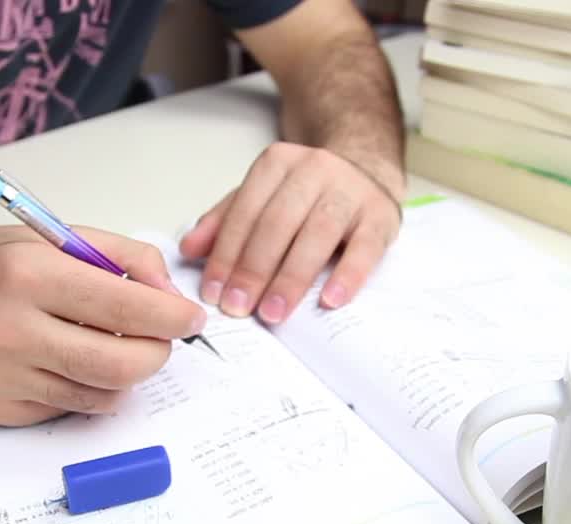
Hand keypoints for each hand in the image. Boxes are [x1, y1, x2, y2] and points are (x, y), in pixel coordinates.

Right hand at [0, 225, 206, 426]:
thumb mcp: (55, 236)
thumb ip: (123, 257)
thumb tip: (170, 298)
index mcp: (26, 274)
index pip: (125, 309)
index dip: (172, 317)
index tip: (192, 317)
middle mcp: (10, 330)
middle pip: (121, 365)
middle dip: (158, 353)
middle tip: (162, 338)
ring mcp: (3, 378)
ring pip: (104, 394)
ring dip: (126, 372)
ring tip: (109, 342)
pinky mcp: (1, 410)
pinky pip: (73, 407)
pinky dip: (88, 386)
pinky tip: (66, 358)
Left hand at [179, 142, 402, 324]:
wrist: (366, 171)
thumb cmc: (307, 194)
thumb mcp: (262, 196)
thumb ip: (226, 220)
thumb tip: (190, 249)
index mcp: (278, 163)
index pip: (245, 212)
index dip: (226, 254)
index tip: (213, 291)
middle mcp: (315, 169)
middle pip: (277, 223)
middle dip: (253, 270)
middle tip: (237, 307)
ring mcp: (351, 191)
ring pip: (317, 235)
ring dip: (291, 278)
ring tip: (272, 312)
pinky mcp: (381, 216)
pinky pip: (364, 249)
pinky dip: (347, 276)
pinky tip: (330, 300)